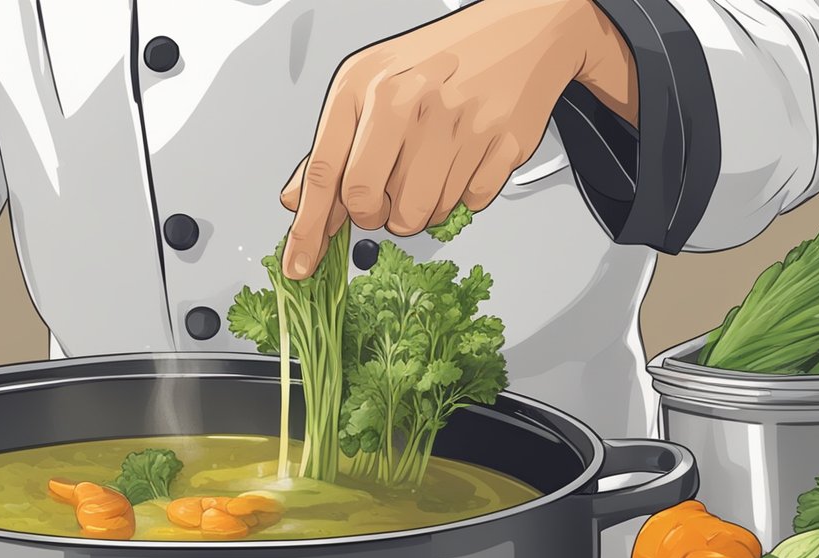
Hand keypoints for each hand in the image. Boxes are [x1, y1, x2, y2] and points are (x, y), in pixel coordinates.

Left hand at [279, 0, 636, 277]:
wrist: (520, 31)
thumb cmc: (438, 61)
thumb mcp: (369, 87)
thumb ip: (331, 147)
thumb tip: (298, 201)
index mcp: (363, 85)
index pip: (326, 173)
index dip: (309, 230)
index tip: (300, 266)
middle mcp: (407, 98)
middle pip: (367, 201)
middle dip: (373, 217)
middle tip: (384, 202)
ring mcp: (456, 120)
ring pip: (419, 213)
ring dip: (420, 210)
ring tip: (429, 171)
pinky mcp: (501, 140)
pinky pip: (468, 204)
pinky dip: (463, 195)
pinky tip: (464, 160)